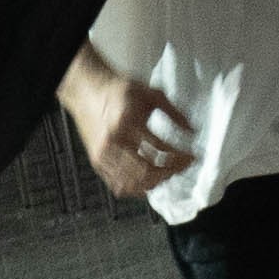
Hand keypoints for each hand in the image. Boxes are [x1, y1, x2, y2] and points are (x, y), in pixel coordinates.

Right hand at [59, 53, 194, 197]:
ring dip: (155, 182)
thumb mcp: (150, 93)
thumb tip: (191, 130)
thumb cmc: (117, 90)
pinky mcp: (97, 162)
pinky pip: (118, 186)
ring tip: (168, 173)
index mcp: (127, 121)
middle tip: (182, 167)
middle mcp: (113, 141)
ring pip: (133, 183)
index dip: (180, 155)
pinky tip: (148, 181)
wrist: (86, 90)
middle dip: (170, 172)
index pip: (160, 147)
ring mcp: (103, 155)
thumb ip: (173, 112)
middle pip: (147, 171)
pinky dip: (136, 188)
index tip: (191, 155)